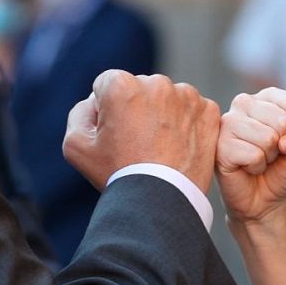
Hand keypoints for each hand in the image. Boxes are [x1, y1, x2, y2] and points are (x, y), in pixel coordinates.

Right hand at [63, 71, 221, 193]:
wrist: (162, 202)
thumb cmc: (118, 174)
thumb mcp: (76, 145)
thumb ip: (80, 112)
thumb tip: (95, 102)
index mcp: (122, 85)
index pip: (107, 84)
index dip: (106, 109)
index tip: (114, 133)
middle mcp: (157, 83)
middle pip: (140, 89)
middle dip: (136, 109)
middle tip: (137, 143)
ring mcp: (187, 96)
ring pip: (168, 99)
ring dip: (162, 115)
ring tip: (159, 147)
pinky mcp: (209, 111)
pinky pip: (193, 111)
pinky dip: (186, 125)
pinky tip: (178, 148)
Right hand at [217, 88, 285, 226]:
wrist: (265, 199)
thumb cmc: (285, 168)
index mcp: (268, 96)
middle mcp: (245, 102)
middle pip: (283, 121)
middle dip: (284, 146)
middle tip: (271, 154)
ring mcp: (229, 122)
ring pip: (268, 138)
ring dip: (269, 157)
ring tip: (259, 159)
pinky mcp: (219, 144)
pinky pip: (253, 155)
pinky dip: (257, 167)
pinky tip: (247, 167)